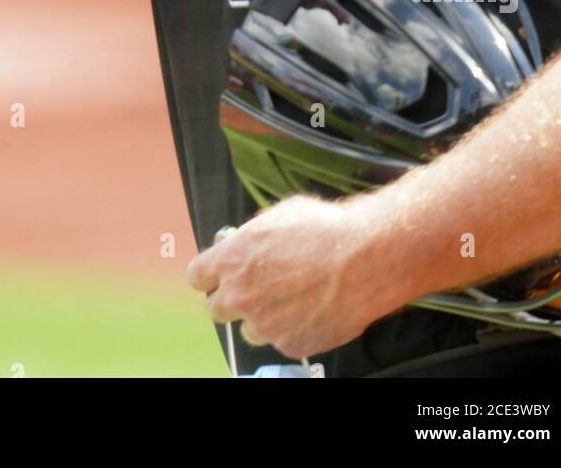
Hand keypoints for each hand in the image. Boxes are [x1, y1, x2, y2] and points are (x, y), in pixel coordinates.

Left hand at [187, 193, 388, 360]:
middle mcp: (240, 296)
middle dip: (231, 299)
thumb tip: (248, 242)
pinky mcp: (290, 345)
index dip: (208, 275)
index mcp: (231, 260)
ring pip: (251, 328)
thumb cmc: (324, 230)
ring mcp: (265, 325)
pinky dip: (292, 329)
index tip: (217, 274)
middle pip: (216, 309)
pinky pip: (282, 340)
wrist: (363, 260)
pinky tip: (311, 310)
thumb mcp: (279, 216)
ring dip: (264, 317)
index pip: (197, 276)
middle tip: (255, 289)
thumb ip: (253, 236)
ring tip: (293, 299)